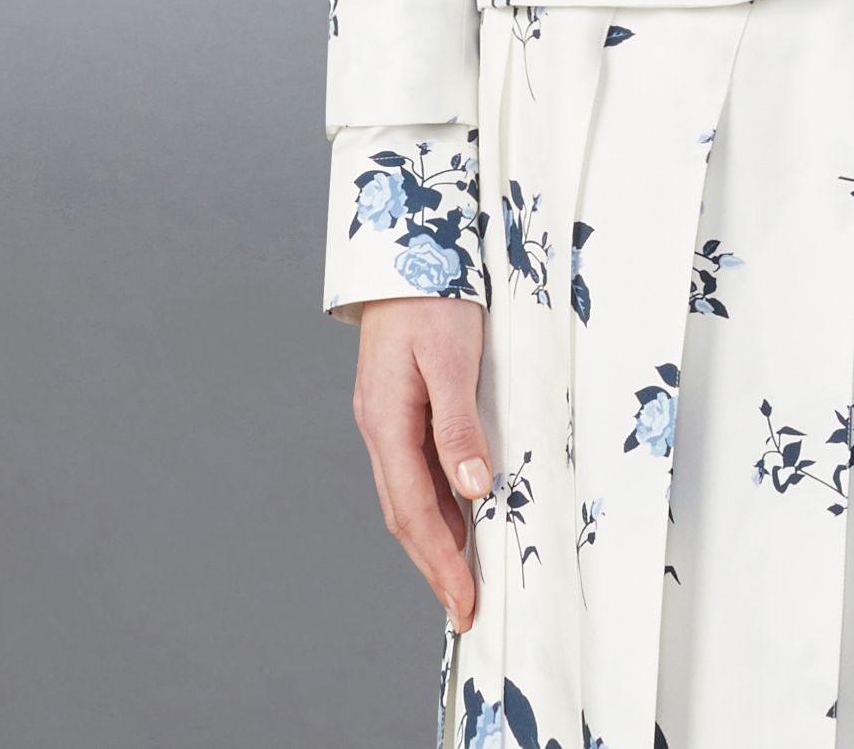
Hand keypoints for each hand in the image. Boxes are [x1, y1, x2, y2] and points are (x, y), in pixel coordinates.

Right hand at [352, 296, 493, 629]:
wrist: (407, 246)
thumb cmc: (433, 296)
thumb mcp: (452, 359)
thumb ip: (459, 427)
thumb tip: (473, 491)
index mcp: (386, 422)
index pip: (414, 512)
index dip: (440, 562)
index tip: (465, 602)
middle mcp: (380, 427)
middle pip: (405, 514)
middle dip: (435, 564)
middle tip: (465, 607)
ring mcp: (387, 417)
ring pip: (408, 495)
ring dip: (435, 538)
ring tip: (464, 576)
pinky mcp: (401, 403)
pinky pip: (416, 468)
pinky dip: (437, 502)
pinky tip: (460, 513)